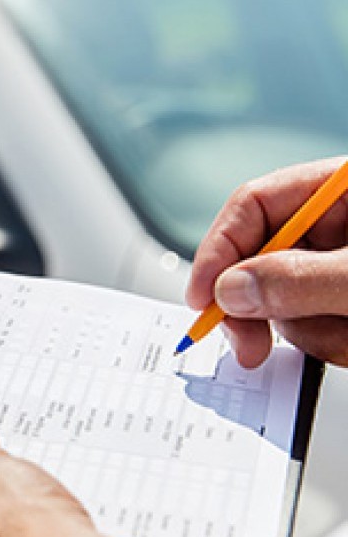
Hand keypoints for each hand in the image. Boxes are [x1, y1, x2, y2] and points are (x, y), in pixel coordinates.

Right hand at [187, 157, 347, 367]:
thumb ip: (302, 278)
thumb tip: (231, 291)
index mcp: (343, 190)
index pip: (254, 204)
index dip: (219, 250)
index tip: (202, 297)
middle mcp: (340, 226)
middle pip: (261, 259)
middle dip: (257, 308)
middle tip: (250, 346)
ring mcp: (343, 270)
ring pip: (287, 304)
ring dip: (312, 332)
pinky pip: (317, 329)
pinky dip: (335, 344)